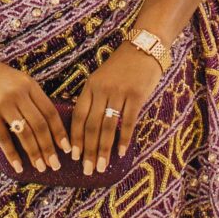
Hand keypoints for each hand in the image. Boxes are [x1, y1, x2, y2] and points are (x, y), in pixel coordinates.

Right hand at [0, 47, 68, 176]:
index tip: (66, 148)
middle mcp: (18, 93)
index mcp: (29, 85)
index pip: (50, 111)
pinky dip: (12, 154)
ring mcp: (2, 103)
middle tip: (55, 165)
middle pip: (39, 125)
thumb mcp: (17, 80)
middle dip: (49, 148)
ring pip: (24, 133)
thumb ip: (31, 98)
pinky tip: (18, 166)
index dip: (60, 132)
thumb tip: (47, 127)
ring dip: (34, 153)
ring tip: (41, 167)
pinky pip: (3, 138)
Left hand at [70, 40, 165, 173]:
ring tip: (102, 166)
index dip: (75, 137)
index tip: (73, 156)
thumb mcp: (101, 78)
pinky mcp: (136, 95)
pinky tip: (121, 152)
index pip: (78, 116)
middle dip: (88, 150)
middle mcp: (102, 90)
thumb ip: (94, 99)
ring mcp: (119, 92)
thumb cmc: (122, 67)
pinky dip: (124, 139)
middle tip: (87, 170)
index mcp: (90, 86)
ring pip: (108, 127)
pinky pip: (128, 122)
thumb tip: (86, 129)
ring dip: (104, 149)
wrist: (144, 47)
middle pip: (92, 125)